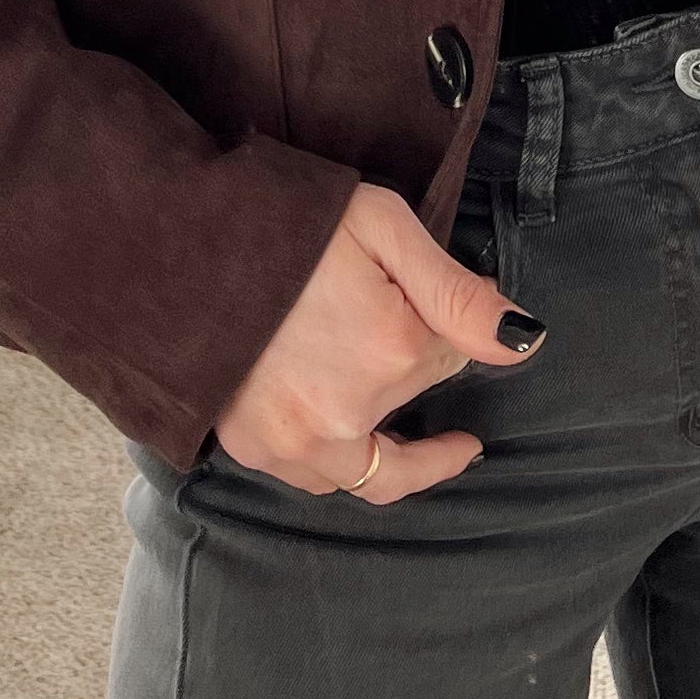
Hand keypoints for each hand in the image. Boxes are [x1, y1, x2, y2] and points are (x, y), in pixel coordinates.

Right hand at [211, 180, 545, 501]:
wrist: (174, 240)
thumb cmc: (284, 221)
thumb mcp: (383, 226)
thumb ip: (457, 292)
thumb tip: (526, 340)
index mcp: (392, 352)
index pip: (450, 360)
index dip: (442, 328)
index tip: (422, 299)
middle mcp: (347, 415)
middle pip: (410, 415)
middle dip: (413, 382)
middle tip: (414, 362)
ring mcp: (296, 441)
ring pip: (367, 473)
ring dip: (391, 456)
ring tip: (408, 438)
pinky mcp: (255, 448)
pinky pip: (316, 477)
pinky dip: (338, 462)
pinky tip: (340, 432)